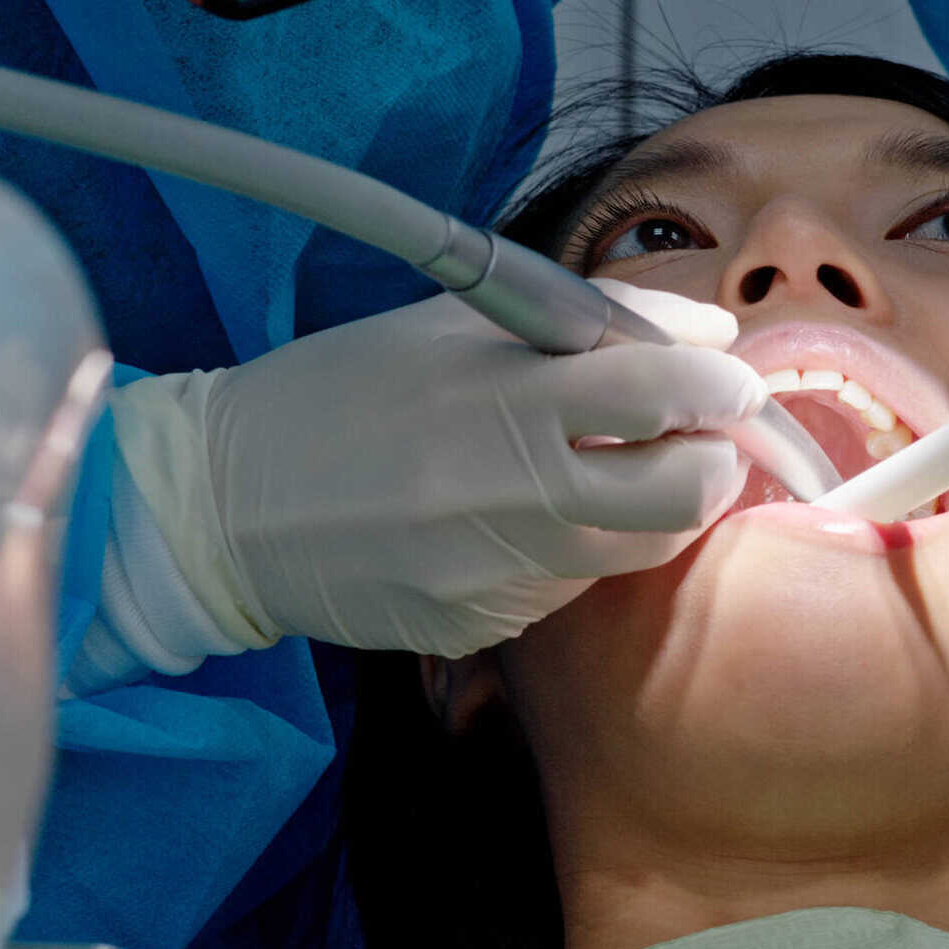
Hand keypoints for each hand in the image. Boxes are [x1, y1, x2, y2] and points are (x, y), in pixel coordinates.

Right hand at [111, 281, 765, 658]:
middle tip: (690, 437)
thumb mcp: (449, 323)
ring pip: (637, 552)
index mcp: (502, 400)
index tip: (728, 378)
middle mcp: (510, 496)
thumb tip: (707, 329)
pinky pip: (568, 590)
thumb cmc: (338, 394)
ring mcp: (497, 576)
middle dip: (710, 463)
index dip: (718, 385)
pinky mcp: (480, 630)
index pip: (662, 393)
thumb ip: (588, 318)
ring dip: (650, 510)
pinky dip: (574, 551)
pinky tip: (522, 518)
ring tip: (602, 468)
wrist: (220, 509)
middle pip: (682, 496)